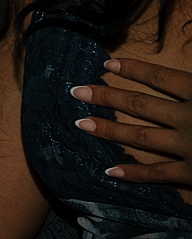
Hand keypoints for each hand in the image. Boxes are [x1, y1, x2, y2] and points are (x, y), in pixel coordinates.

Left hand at [73, 55, 191, 186]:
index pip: (162, 77)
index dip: (134, 70)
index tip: (108, 63)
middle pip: (142, 105)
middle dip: (107, 97)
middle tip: (76, 90)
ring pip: (143, 138)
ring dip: (109, 130)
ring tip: (80, 123)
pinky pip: (161, 174)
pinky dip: (135, 173)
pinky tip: (110, 171)